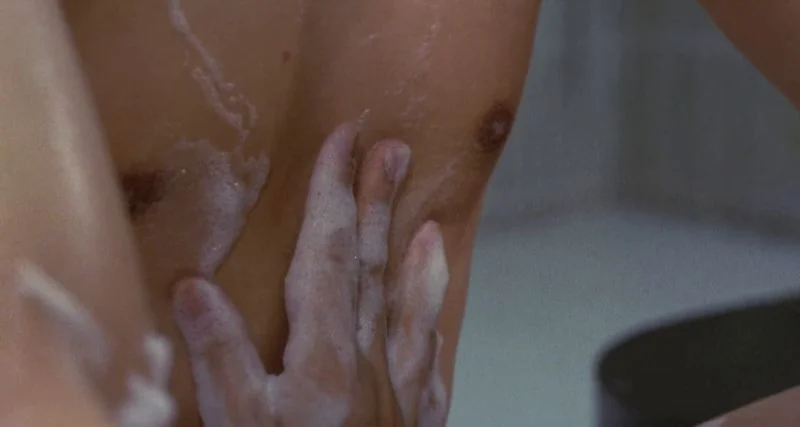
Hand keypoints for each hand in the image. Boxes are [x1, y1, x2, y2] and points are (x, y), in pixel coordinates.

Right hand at [171, 123, 449, 425]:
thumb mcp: (236, 422)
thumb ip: (217, 355)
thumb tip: (194, 289)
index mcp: (325, 351)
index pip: (330, 251)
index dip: (335, 192)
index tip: (343, 142)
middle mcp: (370, 359)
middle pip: (375, 265)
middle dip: (380, 203)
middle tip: (394, 151)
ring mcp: (398, 389)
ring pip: (411, 307)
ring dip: (418, 259)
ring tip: (428, 222)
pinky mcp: (412, 420)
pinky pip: (431, 364)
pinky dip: (435, 329)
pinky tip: (440, 315)